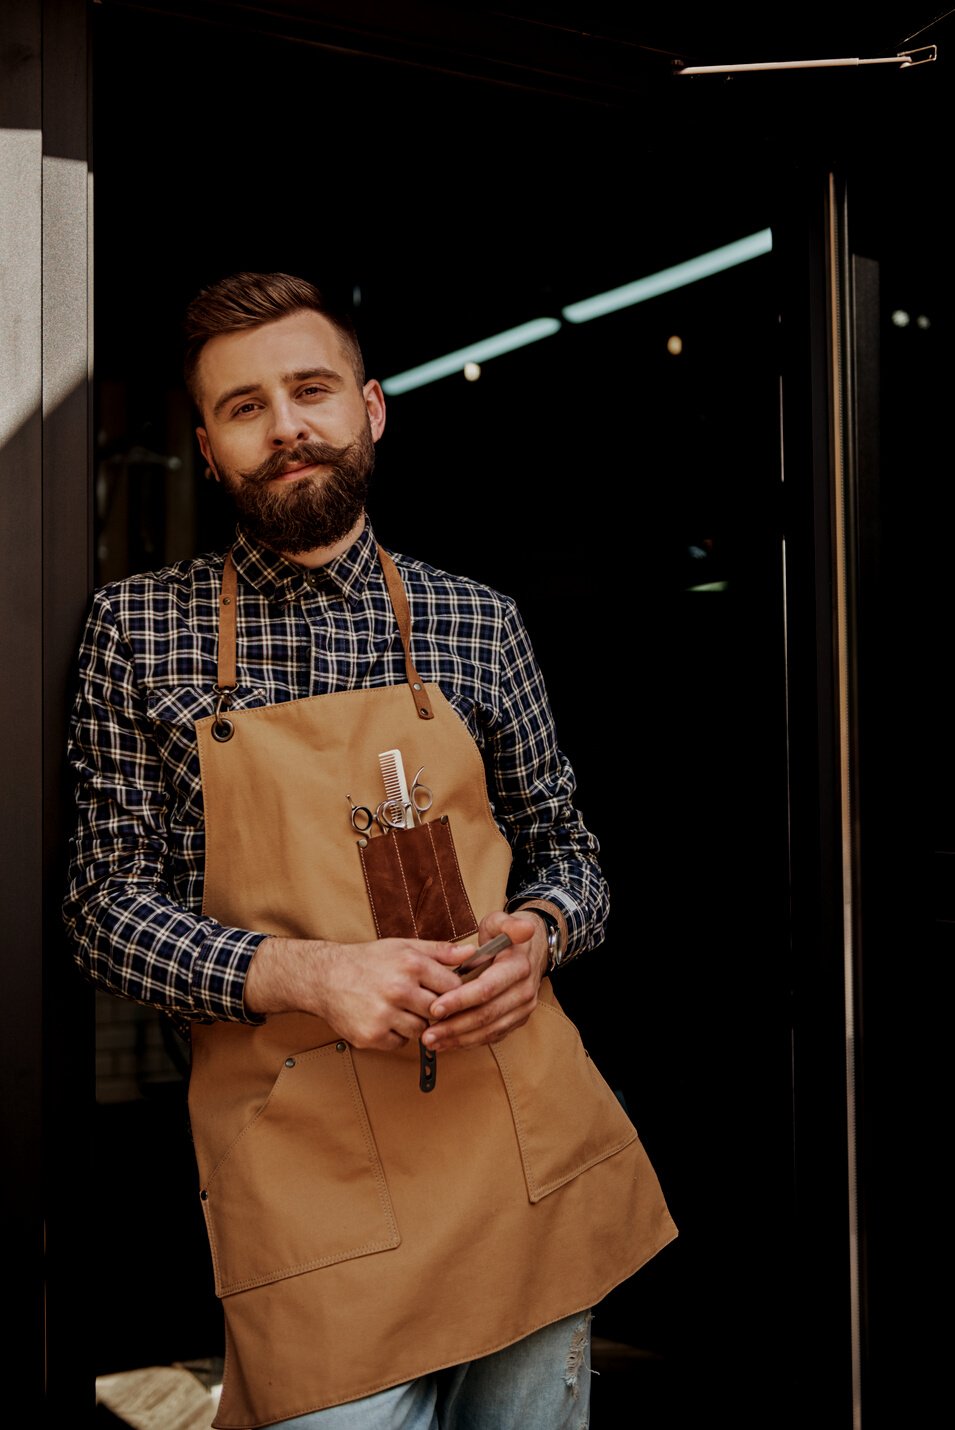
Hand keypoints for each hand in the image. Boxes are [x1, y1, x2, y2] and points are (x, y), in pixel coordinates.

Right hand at [244, 935, 465, 1050]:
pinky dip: (394, 1035)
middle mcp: (398, 989)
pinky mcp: (371, 1035)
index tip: (442, 991)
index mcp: (411, 964)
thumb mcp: (403, 947)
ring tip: (396, 1007)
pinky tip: (383, 1019)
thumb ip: (440, 951)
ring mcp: (384, 1015)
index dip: (450, 990)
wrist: (325, 977)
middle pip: (438, 1011)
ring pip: (420, 1030)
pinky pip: (399, 1043)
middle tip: (416, 999)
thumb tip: (471, 953)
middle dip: (431, 1008)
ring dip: (413, 1023)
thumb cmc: (367, 961)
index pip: (453, 987)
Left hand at [420, 911, 547, 1052]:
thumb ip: (508, 923)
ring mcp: (522, 1010)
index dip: (460, 999)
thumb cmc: (505, 936)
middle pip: (487, 1015)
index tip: (435, 1008)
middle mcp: (524, 992)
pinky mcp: (516, 1021)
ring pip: (489, 1030)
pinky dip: (468, 1041)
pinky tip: (447, 1043)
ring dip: (459, 1039)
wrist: (529, 951)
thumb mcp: (502, 922)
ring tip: (431, 1041)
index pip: (487, 988)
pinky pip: (492, 1036)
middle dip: (455, 1026)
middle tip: (427, 1033)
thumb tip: (523, 928)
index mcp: (519, 967)